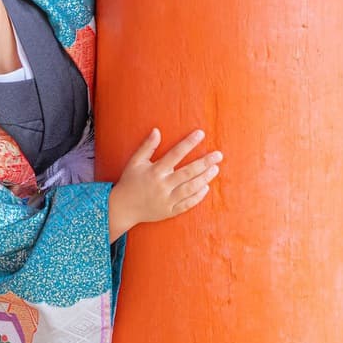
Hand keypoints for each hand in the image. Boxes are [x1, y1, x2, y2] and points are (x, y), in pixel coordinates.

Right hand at [108, 128, 222, 240]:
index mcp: (154, 171)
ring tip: (215, 169)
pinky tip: (206, 187)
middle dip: (204, 163)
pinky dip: (198, 196)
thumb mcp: (135, 162)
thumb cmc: (130, 181)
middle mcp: (162, 186)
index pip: (175, 154)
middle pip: (188, 172)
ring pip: (190, 188)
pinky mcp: (169, 211)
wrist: (123, 208)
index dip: (188, 143)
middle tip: (218, 155)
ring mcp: (167, 200)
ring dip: (204, 179)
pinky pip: (187, 204)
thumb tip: (157, 130)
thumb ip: (147, 146)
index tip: (201, 133)